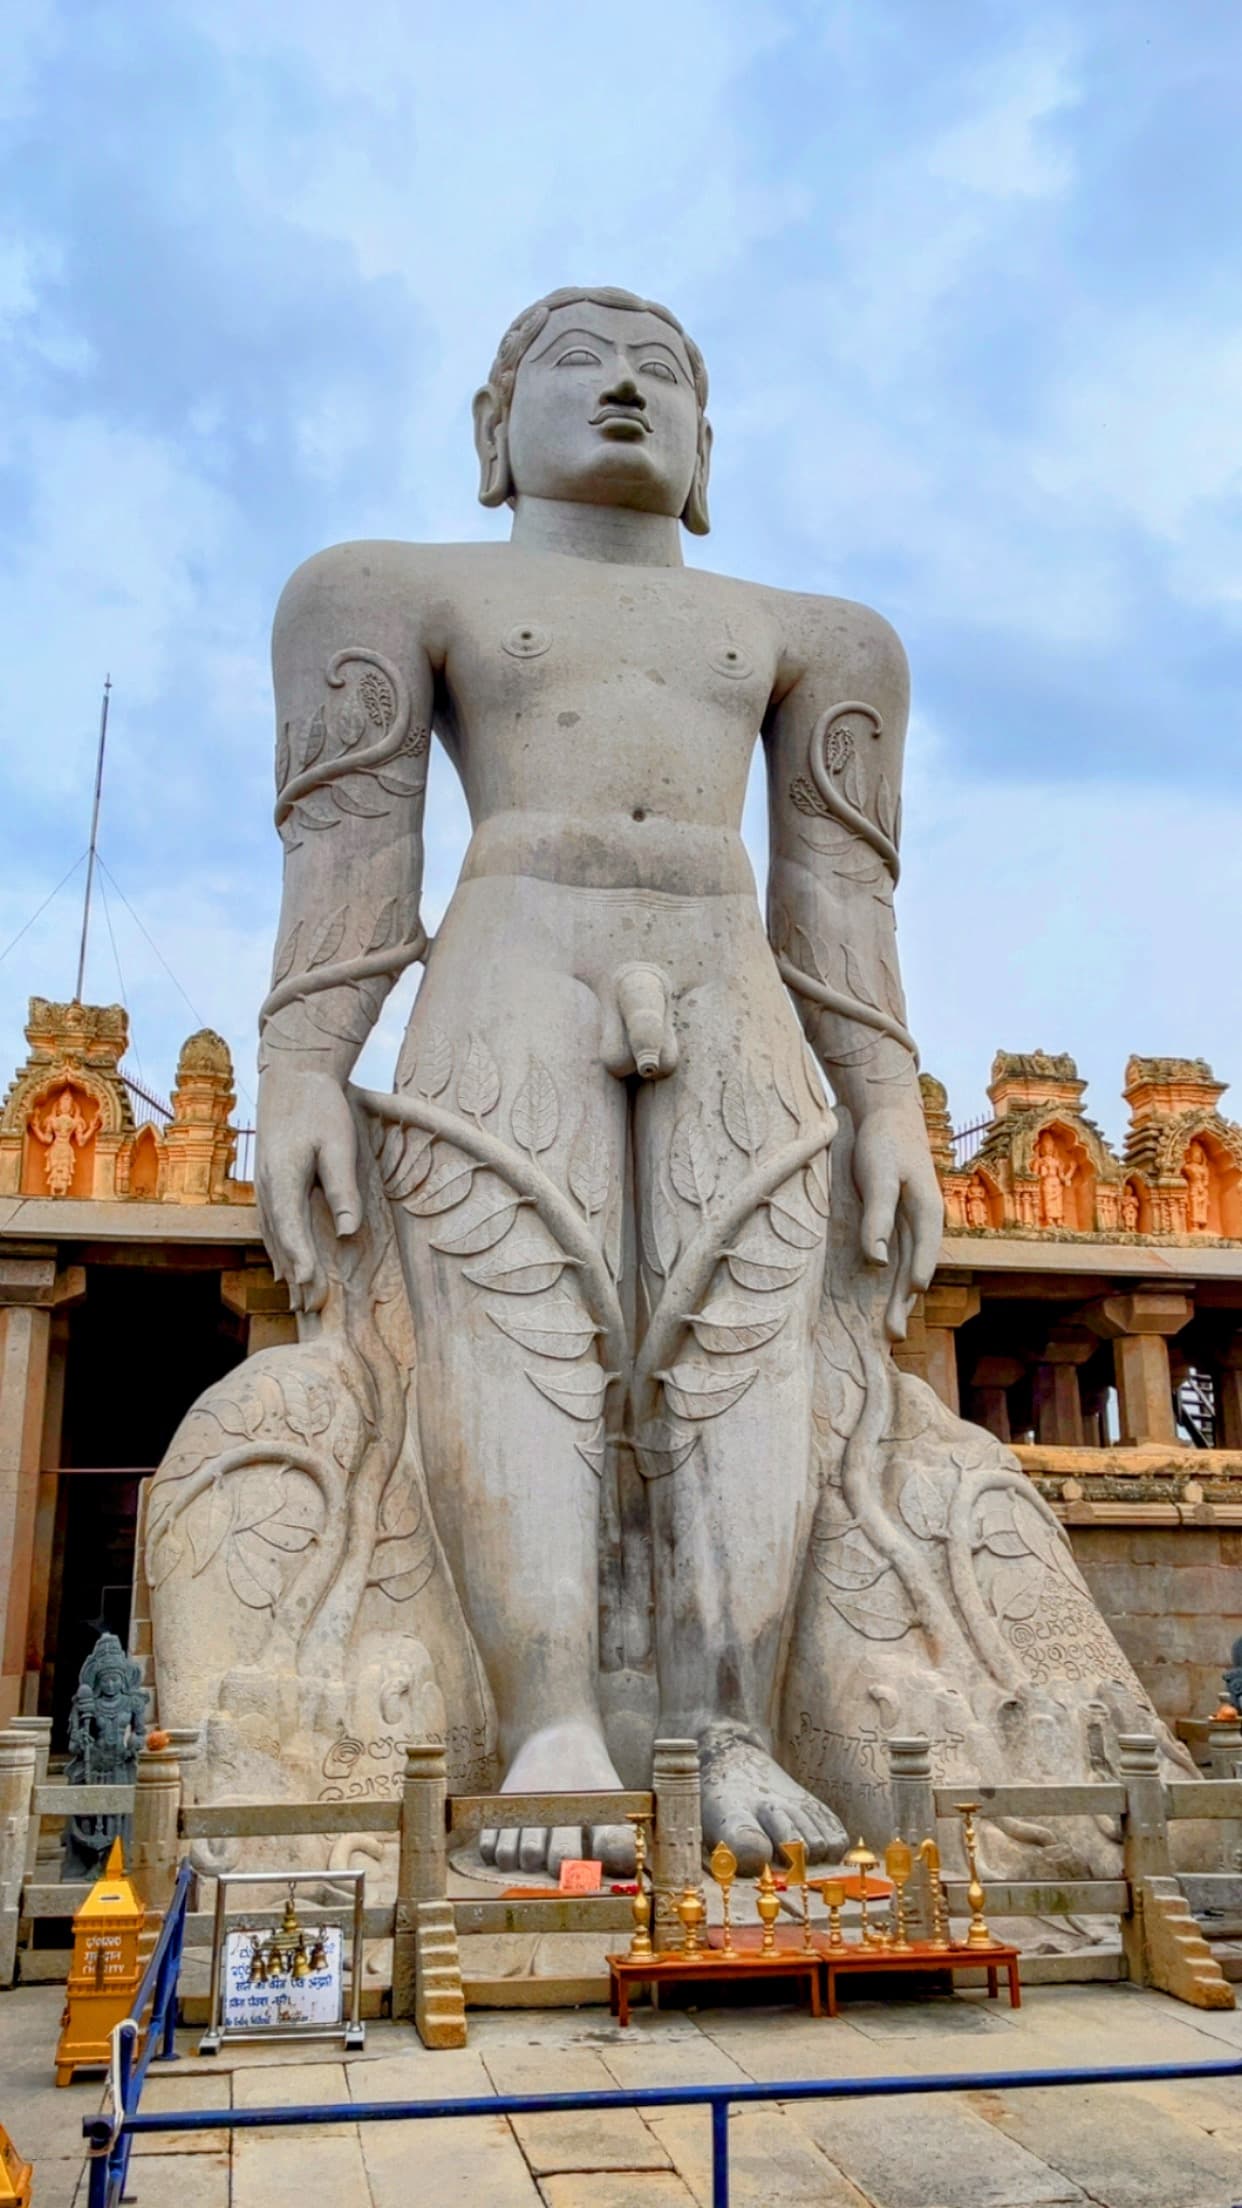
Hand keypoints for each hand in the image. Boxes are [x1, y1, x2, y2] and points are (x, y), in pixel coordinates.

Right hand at [255, 1065, 361, 1312]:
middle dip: (294, 1274)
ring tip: (296, 1299)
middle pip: (280, 1240)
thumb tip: (348, 1232)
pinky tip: (283, 1265)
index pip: (292, 1229)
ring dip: (284, 1266)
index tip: (311, 1287)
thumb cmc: (320, 1105)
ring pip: (272, 1235)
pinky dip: (278, 1248)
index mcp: (283, 1178)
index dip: (301, 1262)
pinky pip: (271, 1224)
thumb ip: (342, 1188)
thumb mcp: (339, 1144)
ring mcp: (264, 1184)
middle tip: (310, 1308)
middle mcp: (267, 1186)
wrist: (292, 1073)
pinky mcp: (268, 1180)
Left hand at [851, 1093, 942, 1339]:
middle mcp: (924, 1223)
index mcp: (927, 1212)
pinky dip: (892, 1282)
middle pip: (914, 1269)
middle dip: (904, 1303)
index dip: (914, 1279)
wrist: (888, 1116)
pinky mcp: (898, 1222)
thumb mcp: (879, 1177)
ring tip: (890, 1331)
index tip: (907, 1304)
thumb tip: (876, 1262)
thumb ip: (878, 1217)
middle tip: (892, 1336)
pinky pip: (897, 1259)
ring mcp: (912, 1225)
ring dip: (899, 1300)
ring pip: (906, 1269)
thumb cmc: (884, 1143)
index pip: (924, 1254)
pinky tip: (886, 1300)